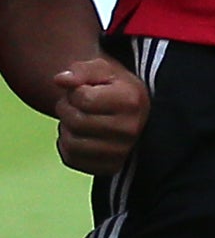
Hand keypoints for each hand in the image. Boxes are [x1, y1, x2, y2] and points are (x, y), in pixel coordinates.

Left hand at [45, 54, 143, 175]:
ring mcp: (122, 151)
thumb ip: (80, 70)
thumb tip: (60, 80)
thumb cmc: (114, 87)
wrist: (130, 109)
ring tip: (77, 120)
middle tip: (74, 106)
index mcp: (131, 100)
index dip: (74, 92)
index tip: (82, 91)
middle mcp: (130, 129)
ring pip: (72, 143)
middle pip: (76, 121)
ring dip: (66, 129)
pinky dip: (66, 146)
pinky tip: (78, 136)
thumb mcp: (101, 69)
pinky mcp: (110, 167)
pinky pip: (71, 159)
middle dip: (66, 110)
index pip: (83, 98)